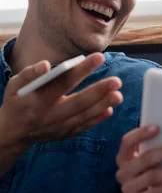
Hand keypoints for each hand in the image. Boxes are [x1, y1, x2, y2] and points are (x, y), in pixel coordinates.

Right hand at [0, 53, 122, 167]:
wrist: (12, 132)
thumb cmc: (16, 102)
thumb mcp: (14, 86)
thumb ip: (29, 74)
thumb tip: (46, 64)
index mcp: (38, 100)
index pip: (63, 82)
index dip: (82, 70)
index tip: (99, 57)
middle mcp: (50, 116)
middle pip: (78, 102)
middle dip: (99, 92)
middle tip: (116, 81)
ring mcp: (58, 127)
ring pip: (83, 116)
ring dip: (102, 106)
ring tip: (118, 95)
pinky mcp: (64, 134)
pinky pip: (83, 127)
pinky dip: (96, 120)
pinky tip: (109, 109)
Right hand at [116, 125, 161, 192]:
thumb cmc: (150, 174)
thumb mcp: (149, 162)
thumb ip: (156, 150)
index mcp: (124, 157)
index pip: (127, 142)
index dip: (141, 134)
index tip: (158, 127)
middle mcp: (122, 172)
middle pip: (145, 158)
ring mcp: (127, 188)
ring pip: (152, 176)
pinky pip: (155, 192)